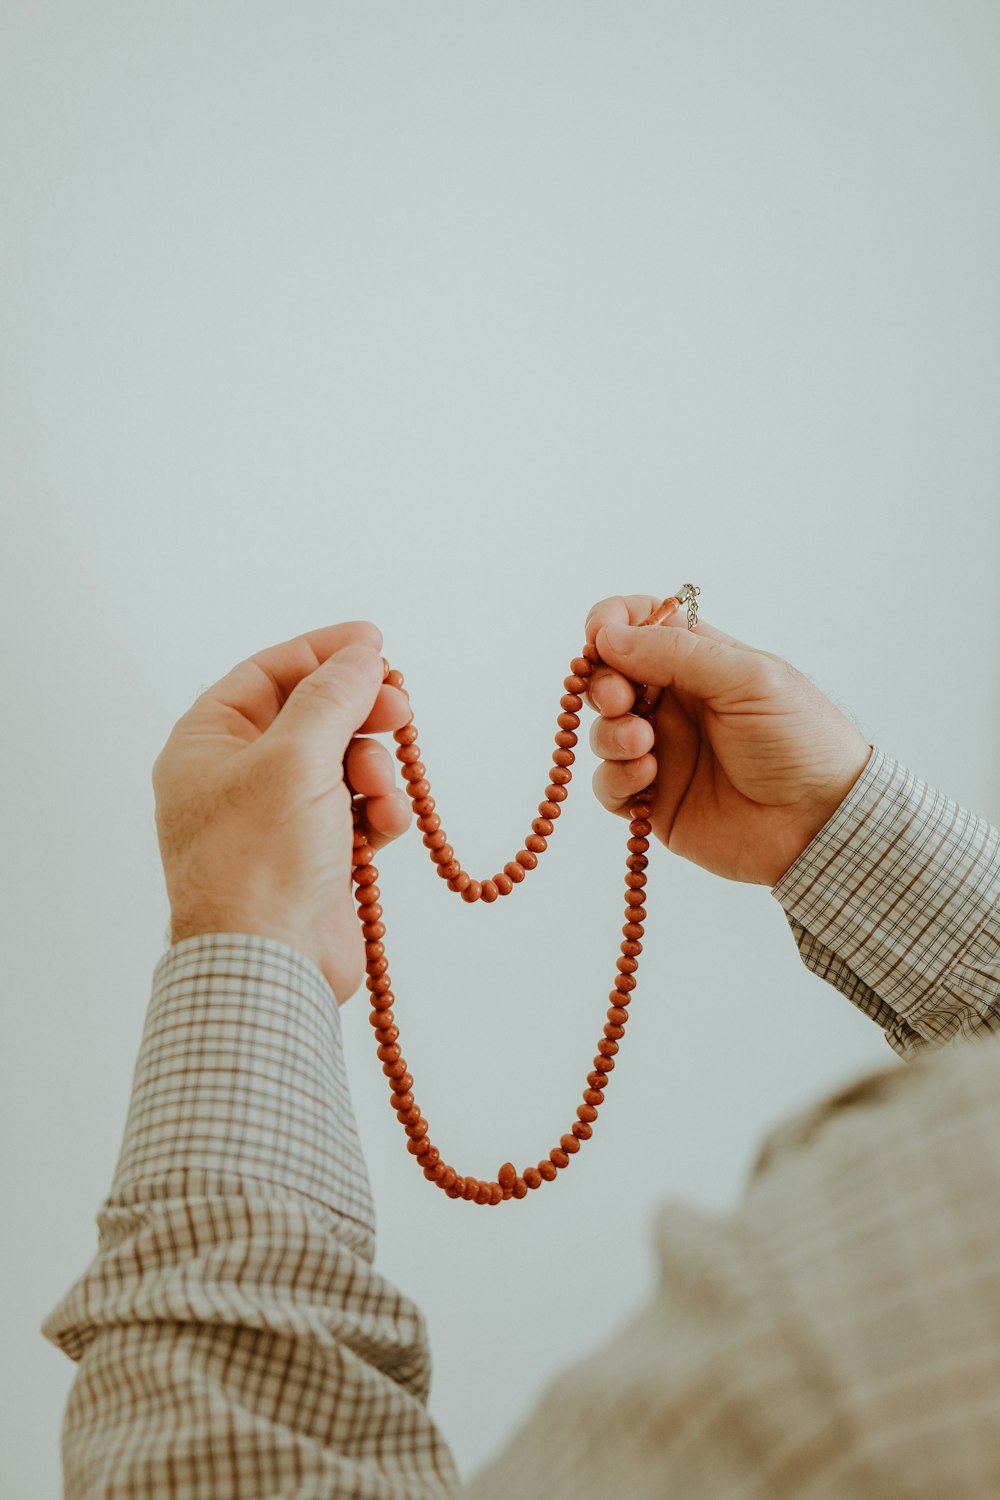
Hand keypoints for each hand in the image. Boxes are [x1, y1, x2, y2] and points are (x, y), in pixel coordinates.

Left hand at [152, 621, 413, 1002]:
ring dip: (374, 771)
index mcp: (208, 745)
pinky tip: (385, 829)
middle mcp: (238, 778)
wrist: (269, 966)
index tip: (375, 644)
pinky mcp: (314, 858)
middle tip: (400, 711)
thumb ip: (333, 697)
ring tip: (380, 794)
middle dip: (360, 715)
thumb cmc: (259, 862)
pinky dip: (379, 814)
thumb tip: (362, 654)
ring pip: (343, 765)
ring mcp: (277, 820)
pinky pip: (357, 813)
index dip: (323, 654)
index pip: (268, 674)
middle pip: (312, 717)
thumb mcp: (296, 759)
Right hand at [585, 595, 872, 885]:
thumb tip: (609, 637)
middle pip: (609, 678)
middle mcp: (674, 703)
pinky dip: (615, 777)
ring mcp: (662, 751)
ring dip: (610, 733)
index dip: (611, 623)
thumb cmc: (802, 740)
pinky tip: (646, 777)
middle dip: (603, 684)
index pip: (640, 625)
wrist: (821, 822)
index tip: (598, 636)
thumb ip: (678, 653)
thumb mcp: (749, 679)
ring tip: (645, 745)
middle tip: (620, 700)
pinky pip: (608, 785)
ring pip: (602, 731)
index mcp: (700, 662)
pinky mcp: (654, 800)